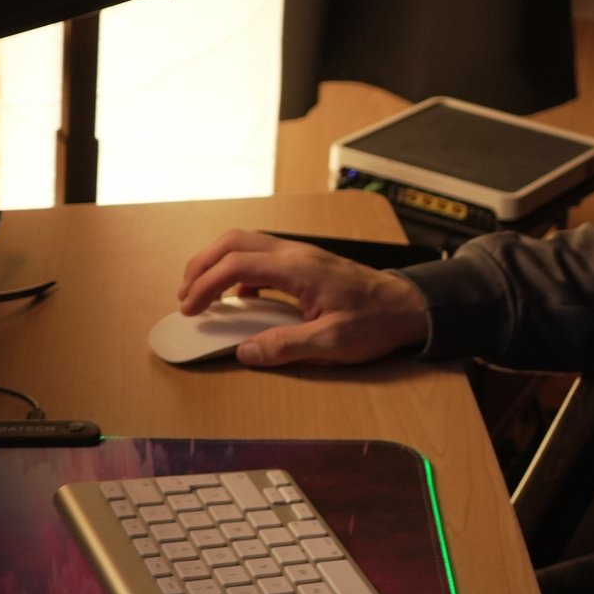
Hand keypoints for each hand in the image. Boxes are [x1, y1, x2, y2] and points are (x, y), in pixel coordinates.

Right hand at [175, 229, 430, 366]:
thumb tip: (245, 352)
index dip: (205, 285)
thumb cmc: (376, 321)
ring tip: (202, 293)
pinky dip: (239, 271)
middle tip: (185, 296)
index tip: (189, 309)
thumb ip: (286, 346)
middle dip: (202, 265)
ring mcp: (301, 255)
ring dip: (217, 263)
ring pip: (246, 243)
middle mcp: (296, 253)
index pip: (236, 265)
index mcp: (298, 268)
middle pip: (234, 241)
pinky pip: (261, 256)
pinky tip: (240, 299)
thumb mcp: (332, 342)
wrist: (408, 307)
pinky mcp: (306, 263)